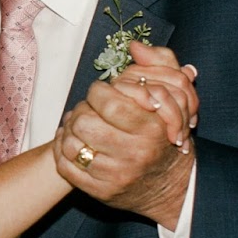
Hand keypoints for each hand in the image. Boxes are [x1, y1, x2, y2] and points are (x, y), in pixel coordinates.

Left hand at [57, 42, 198, 228]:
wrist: (170, 186)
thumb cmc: (166, 136)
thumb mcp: (175, 98)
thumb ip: (160, 65)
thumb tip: (135, 45)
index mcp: (151, 130)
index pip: (107, 102)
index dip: (97, 92)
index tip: (101, 93)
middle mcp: (134, 155)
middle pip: (84, 123)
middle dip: (82, 111)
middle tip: (89, 110)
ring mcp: (115, 177)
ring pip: (71, 145)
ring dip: (69, 130)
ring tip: (79, 125)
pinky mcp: (99, 192)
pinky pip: (65, 167)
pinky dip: (62, 151)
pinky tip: (71, 143)